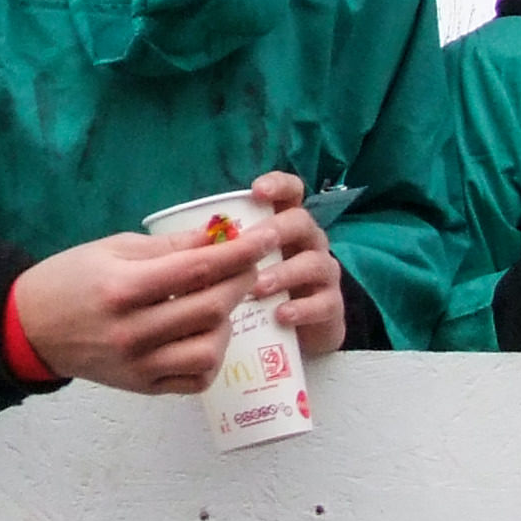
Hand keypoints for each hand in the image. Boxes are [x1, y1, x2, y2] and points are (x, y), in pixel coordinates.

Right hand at [10, 221, 273, 395]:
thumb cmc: (69, 278)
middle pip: (209, 308)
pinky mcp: (141, 387)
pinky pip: (195, 380)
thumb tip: (219, 236)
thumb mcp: (112, 248)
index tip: (266, 237)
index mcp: (123, 288)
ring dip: (225, 322)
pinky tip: (205, 336)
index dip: (239, 252)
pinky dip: (211, 357)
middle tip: (246, 264)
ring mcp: (138, 365)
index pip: (198, 269)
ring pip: (208, 349)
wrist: (29, 328)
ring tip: (218, 303)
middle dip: (239, 281)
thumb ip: (169, 246)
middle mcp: (132, 331)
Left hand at [238, 174, 344, 357]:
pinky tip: (280, 316)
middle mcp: (308, 242)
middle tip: (249, 247)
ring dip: (284, 274)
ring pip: (314, 263)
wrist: (294, 335)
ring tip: (256, 288)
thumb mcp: (239, 268)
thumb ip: (222, 252)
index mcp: (286, 225)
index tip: (256, 191)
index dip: (278, 185)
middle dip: (275, 231)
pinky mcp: (332, 306)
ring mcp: (323, 273)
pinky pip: (324, 303)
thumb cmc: (258, 293)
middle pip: (301, 222)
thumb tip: (188, 242)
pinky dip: (302, 309)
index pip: (291, 192)